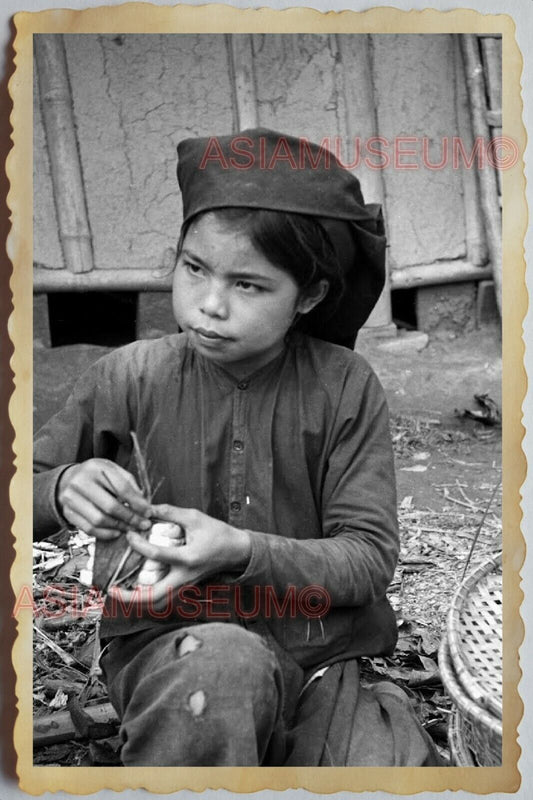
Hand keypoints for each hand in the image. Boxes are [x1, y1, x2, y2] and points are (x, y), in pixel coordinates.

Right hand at [57, 458, 151, 539]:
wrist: (67, 479)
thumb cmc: (96, 475)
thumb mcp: (112, 470)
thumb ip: (128, 483)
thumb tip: (143, 503)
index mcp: (96, 467)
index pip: (122, 487)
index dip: (137, 502)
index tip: (148, 512)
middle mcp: (81, 481)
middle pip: (110, 506)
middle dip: (130, 518)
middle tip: (142, 524)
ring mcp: (71, 498)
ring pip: (99, 519)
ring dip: (119, 527)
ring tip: (131, 528)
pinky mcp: (67, 512)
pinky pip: (88, 528)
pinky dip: (105, 534)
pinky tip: (116, 532)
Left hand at [110, 504, 251, 602]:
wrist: (236, 551)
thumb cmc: (218, 533)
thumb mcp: (195, 517)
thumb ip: (169, 512)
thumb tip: (146, 508)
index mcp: (187, 558)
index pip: (155, 554)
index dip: (137, 544)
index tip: (129, 534)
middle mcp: (184, 577)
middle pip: (153, 597)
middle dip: (129, 598)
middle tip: (111, 590)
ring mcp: (185, 585)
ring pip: (157, 603)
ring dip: (137, 601)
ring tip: (119, 591)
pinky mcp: (184, 587)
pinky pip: (162, 598)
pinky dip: (146, 596)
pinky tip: (135, 587)